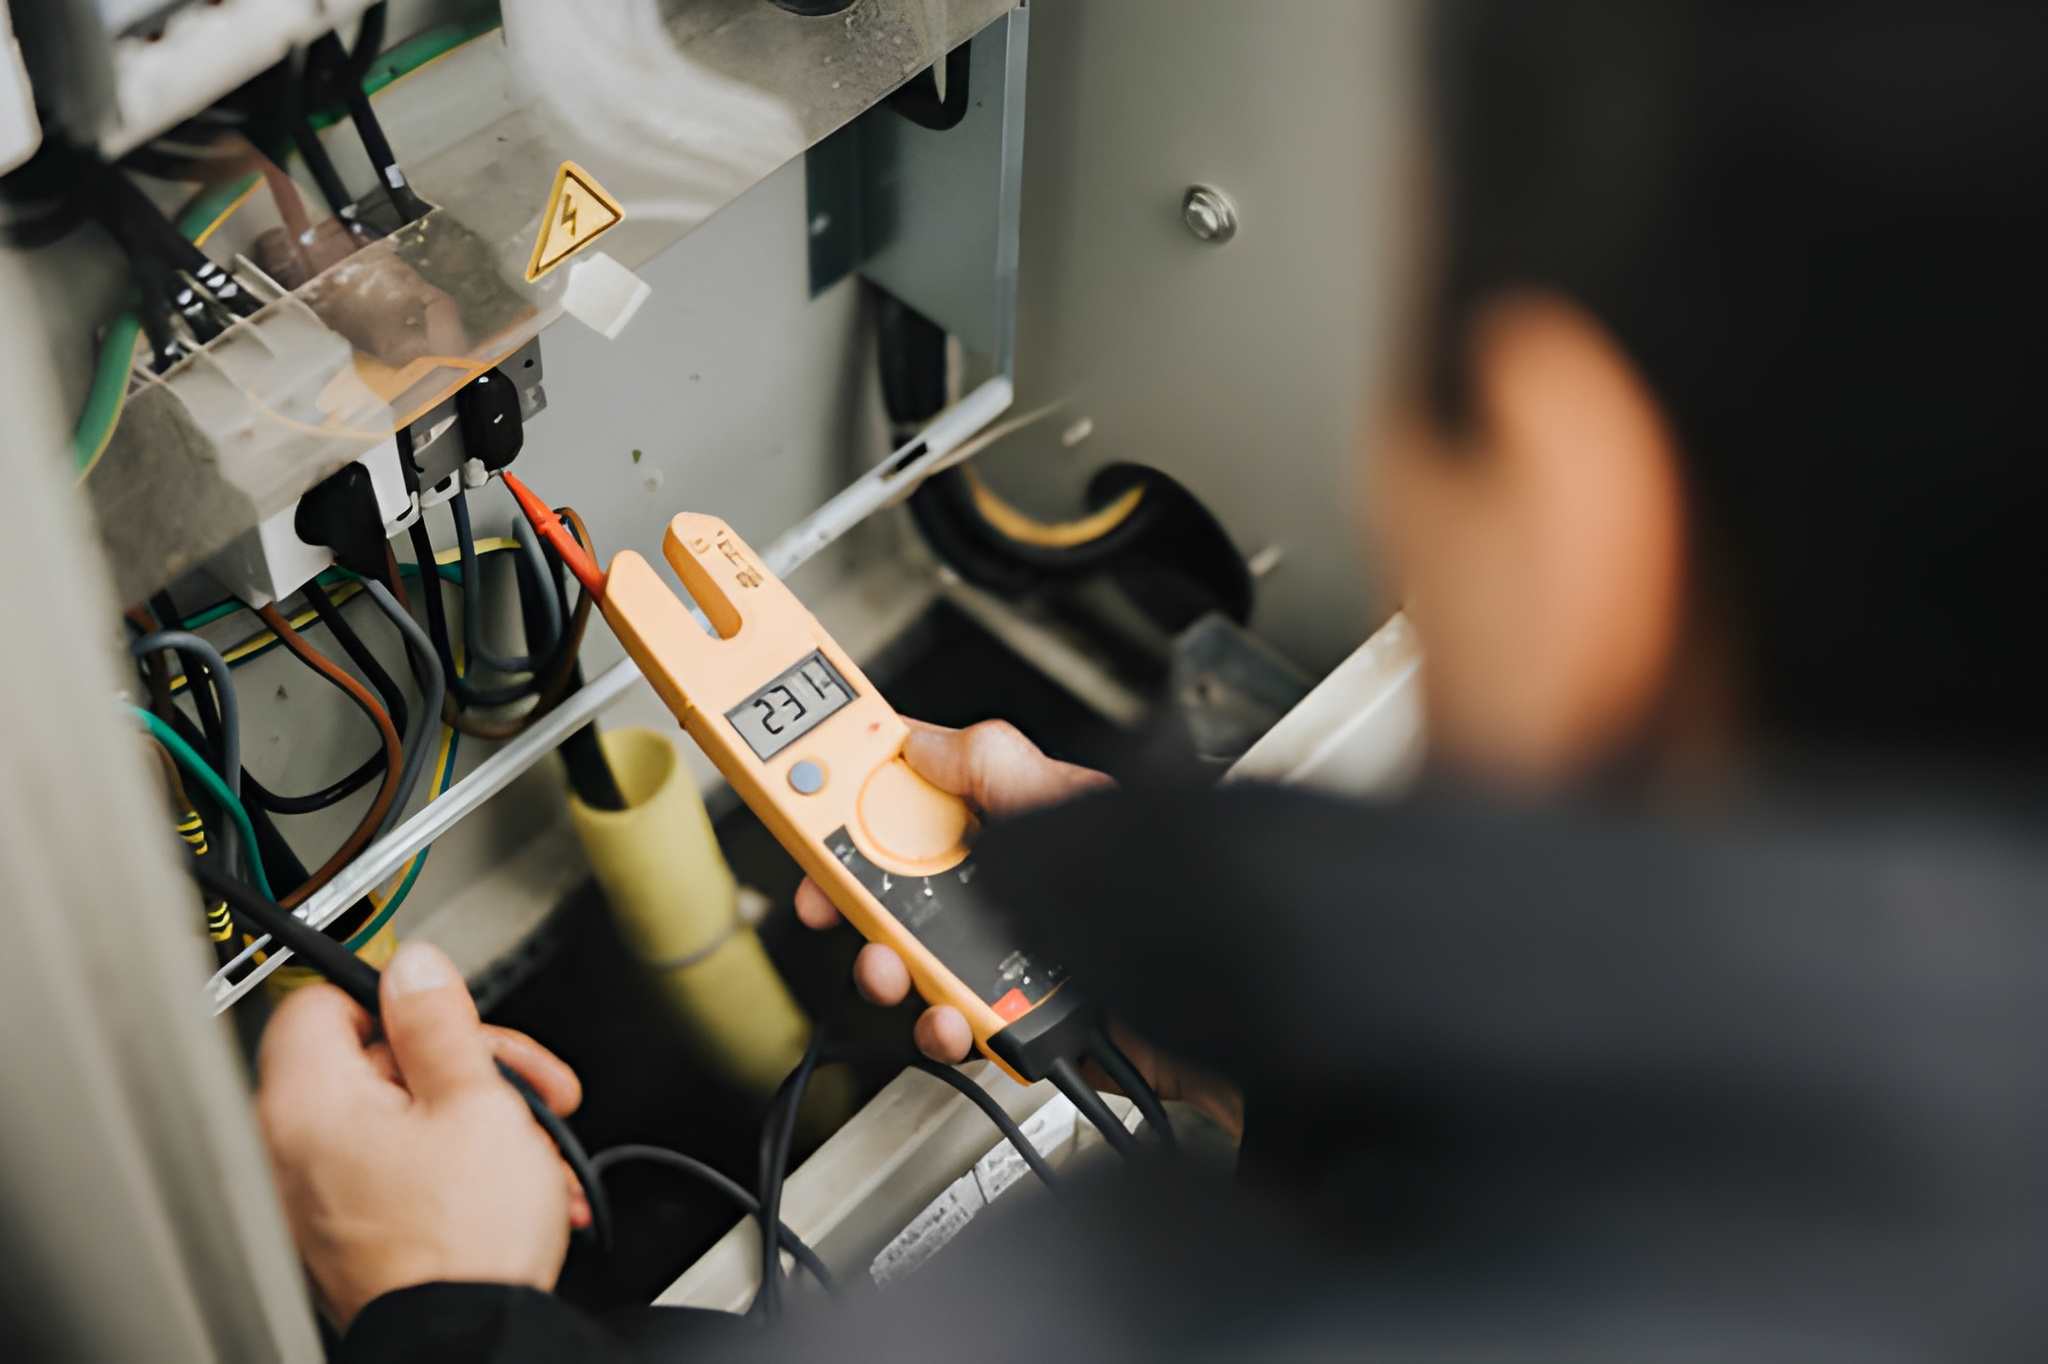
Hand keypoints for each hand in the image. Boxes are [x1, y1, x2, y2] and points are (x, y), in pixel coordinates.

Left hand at [255, 941, 586, 1330]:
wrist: (471, 1341)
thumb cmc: (464, 1241)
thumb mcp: (475, 1100)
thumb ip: (439, 1023)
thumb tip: (414, 969)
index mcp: (312, 1102)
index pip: (321, 1001)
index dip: (394, 996)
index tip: (445, 1011)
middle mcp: (298, 1148)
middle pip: (381, 1061)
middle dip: (471, 1066)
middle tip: (526, 1083)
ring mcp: (323, 1196)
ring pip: (408, 1118)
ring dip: (484, 1120)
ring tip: (540, 1149)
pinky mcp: (354, 1232)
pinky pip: (408, 1170)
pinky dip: (466, 1166)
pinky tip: (524, 1185)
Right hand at [794, 720, 1243, 1139]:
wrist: (1222, 1001)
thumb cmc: (1169, 887)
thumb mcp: (1072, 805)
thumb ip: (997, 765)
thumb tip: (922, 740)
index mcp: (1003, 822)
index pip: (906, 795)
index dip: (847, 797)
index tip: (801, 803)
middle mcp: (996, 886)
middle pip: (888, 885)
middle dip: (850, 896)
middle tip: (833, 903)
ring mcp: (1001, 954)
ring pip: (910, 961)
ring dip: (889, 968)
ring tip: (898, 970)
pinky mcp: (1014, 1018)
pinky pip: (954, 1025)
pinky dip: (945, 1026)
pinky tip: (956, 1019)